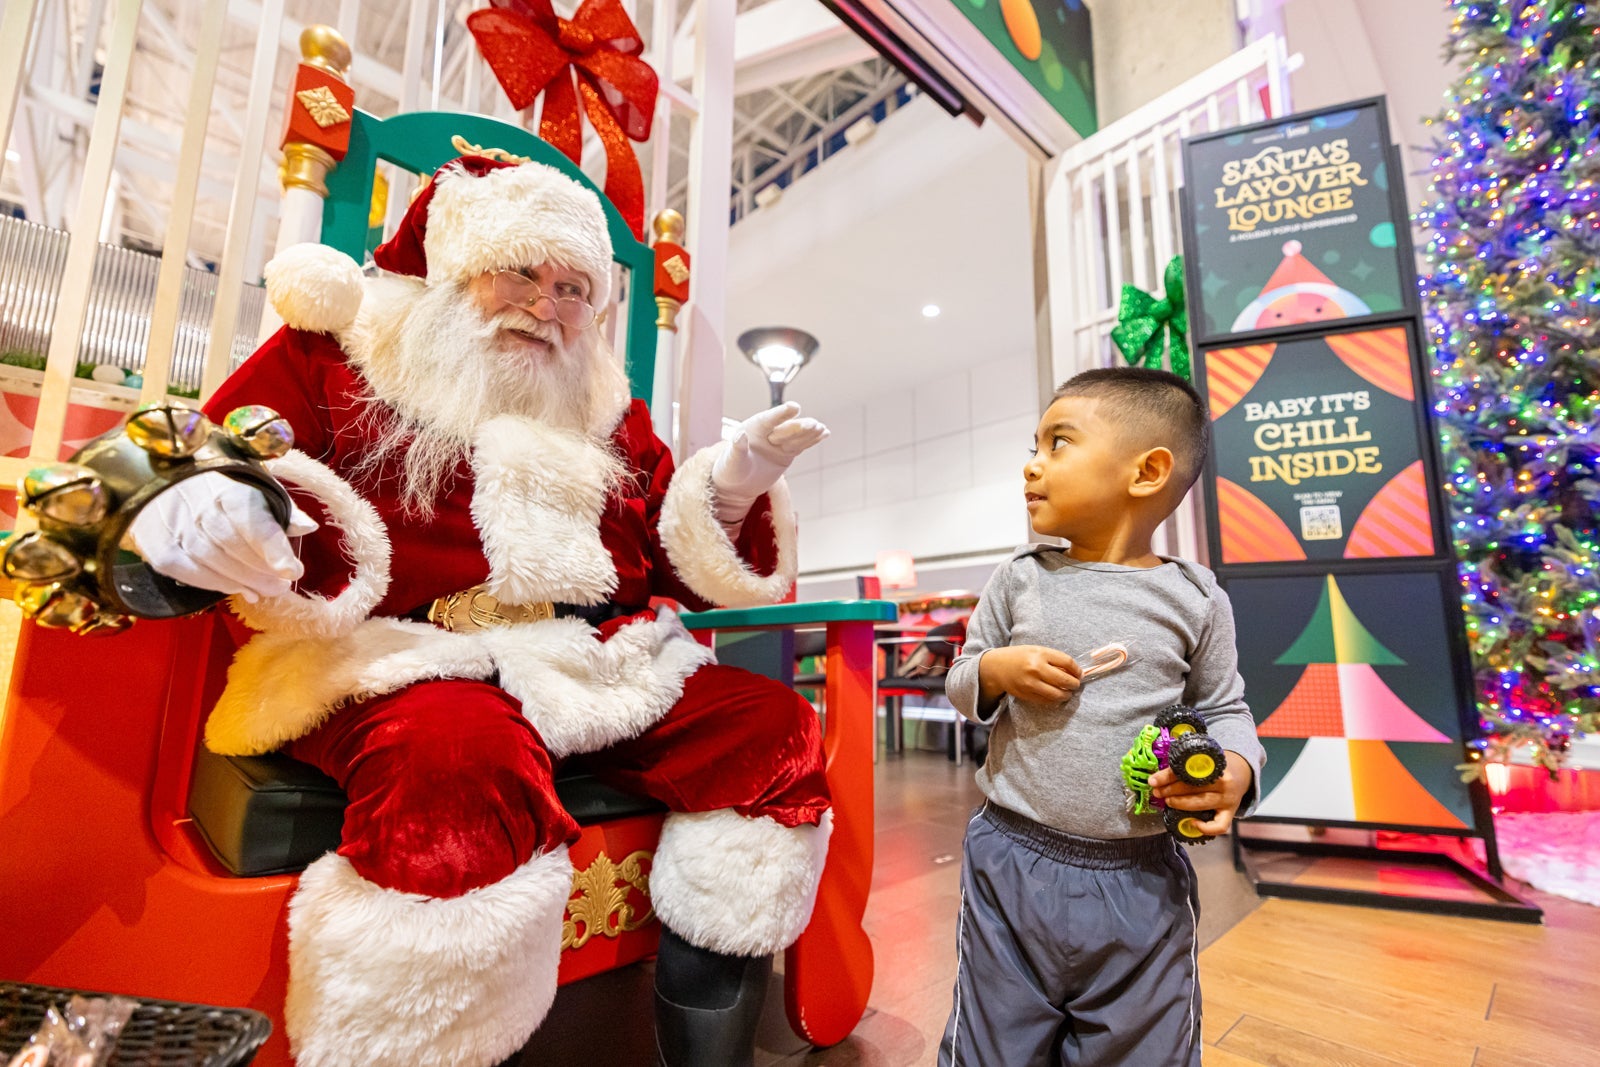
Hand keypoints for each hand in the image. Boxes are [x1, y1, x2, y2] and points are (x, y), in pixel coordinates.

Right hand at [129, 471, 315, 602]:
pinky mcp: (158, 545)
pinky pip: (188, 572)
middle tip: (282, 585)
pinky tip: (238, 590)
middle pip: (233, 546)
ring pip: (211, 561)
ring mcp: (174, 526)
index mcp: (229, 488)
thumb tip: (308, 527)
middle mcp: (198, 505)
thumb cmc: (221, 487)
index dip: (274, 549)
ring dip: (243, 582)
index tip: (294, 570)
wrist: (162, 481)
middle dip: (262, 570)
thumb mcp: (256, 488)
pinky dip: (216, 585)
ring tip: (266, 591)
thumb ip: (283, 510)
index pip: (252, 522)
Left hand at [710, 402, 827, 523]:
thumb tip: (739, 435)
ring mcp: (779, 442)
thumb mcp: (731, 462)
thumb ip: (736, 448)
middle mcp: (768, 432)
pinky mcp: (787, 452)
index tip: (794, 407)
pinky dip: (813, 440)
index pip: (768, 420)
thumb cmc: (730, 470)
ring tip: (822, 429)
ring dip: (810, 432)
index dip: (781, 414)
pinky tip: (824, 433)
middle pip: (786, 428)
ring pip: (796, 435)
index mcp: (752, 429)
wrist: (737, 484)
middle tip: (813, 424)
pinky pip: (801, 444)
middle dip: (799, 426)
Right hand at [980, 645, 1081, 702]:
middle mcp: (1036, 669)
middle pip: (1065, 680)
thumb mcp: (1036, 650)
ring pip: (1057, 694)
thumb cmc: (1019, 656)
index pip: (1067, 662)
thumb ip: (1053, 658)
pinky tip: (1056, 696)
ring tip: (1068, 692)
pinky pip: (1047, 701)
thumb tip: (1073, 672)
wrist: (996, 667)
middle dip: (1074, 684)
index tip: (1079, 673)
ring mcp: (1031, 684)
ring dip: (1066, 695)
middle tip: (1076, 684)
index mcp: (1040, 654)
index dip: (1077, 670)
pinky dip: (1055, 700)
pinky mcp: (1027, 695)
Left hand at [1150, 749, 1253, 836]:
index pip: (1188, 771)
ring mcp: (1228, 800)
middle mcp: (1224, 783)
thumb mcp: (1204, 761)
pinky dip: (1206, 828)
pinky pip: (1219, 826)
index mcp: (1216, 766)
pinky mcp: (1230, 814)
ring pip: (1201, 804)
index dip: (1167, 776)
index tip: (1153, 781)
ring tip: (1168, 801)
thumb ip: (1187, 766)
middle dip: (1170, 790)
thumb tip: (1158, 777)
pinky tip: (1192, 823)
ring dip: (1180, 804)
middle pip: (1193, 788)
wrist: (1241, 773)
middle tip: (1157, 792)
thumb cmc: (1216, 767)